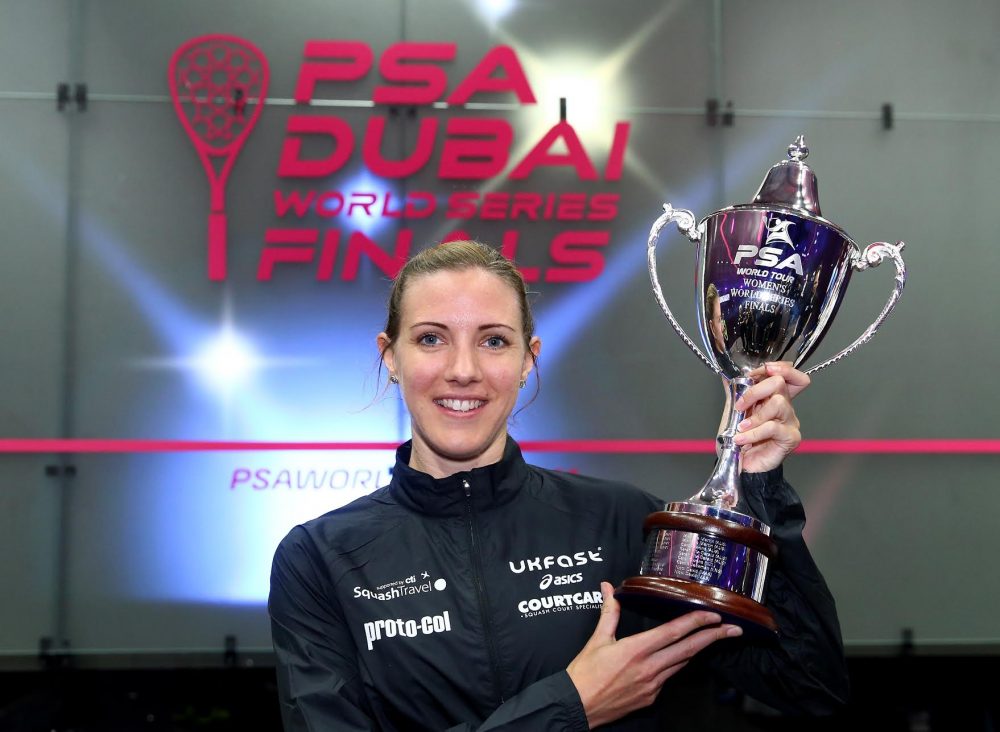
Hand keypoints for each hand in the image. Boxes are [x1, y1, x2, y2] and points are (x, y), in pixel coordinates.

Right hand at [567, 583, 740, 727]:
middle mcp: (650, 668)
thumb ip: (608, 612)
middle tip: (734, 629)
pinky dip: (677, 665)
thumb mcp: (596, 640)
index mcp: (637, 649)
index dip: (697, 622)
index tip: (714, 615)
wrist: (576, 706)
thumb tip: (607, 588)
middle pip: (689, 649)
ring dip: (698, 650)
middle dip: (714, 637)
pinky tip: (679, 658)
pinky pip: (669, 678)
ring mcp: (653, 685)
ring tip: (712, 639)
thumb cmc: (584, 673)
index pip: (674, 632)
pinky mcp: (651, 698)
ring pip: (682, 663)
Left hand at [732, 361, 809, 472]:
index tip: (756, 374)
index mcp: (774, 397)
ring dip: (754, 415)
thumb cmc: (740, 440)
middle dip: (756, 390)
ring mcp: (790, 421)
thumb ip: (734, 394)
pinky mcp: (790, 437)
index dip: (779, 368)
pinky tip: (742, 439)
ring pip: (779, 403)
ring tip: (741, 427)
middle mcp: (785, 406)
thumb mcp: (734, 413)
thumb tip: (728, 376)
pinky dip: (753, 433)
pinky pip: (772, 427)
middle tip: (741, 405)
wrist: (741, 465)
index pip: (790, 374)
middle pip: (781, 383)